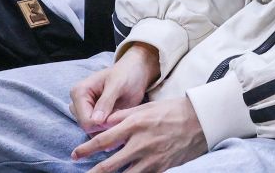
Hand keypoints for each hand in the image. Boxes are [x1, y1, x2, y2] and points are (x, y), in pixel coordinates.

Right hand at [71, 45, 160, 131]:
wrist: (135, 71)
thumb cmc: (127, 74)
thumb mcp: (118, 84)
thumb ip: (106, 102)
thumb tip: (95, 121)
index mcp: (79, 92)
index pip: (85, 121)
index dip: (102, 124)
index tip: (118, 116)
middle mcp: (77, 103)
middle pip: (87, 128)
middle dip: (105, 126)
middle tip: (121, 114)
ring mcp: (84, 110)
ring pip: (92, 131)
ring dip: (107, 127)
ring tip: (120, 113)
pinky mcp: (91, 115)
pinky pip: (97, 130)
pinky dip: (109, 128)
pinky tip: (118, 117)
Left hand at [71, 96, 205, 171]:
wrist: (199, 121)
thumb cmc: (171, 111)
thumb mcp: (145, 107)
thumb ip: (122, 116)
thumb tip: (103, 123)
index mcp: (134, 125)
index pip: (103, 140)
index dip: (86, 150)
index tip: (74, 155)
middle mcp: (140, 143)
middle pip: (109, 165)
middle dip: (93, 172)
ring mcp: (151, 158)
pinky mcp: (161, 168)